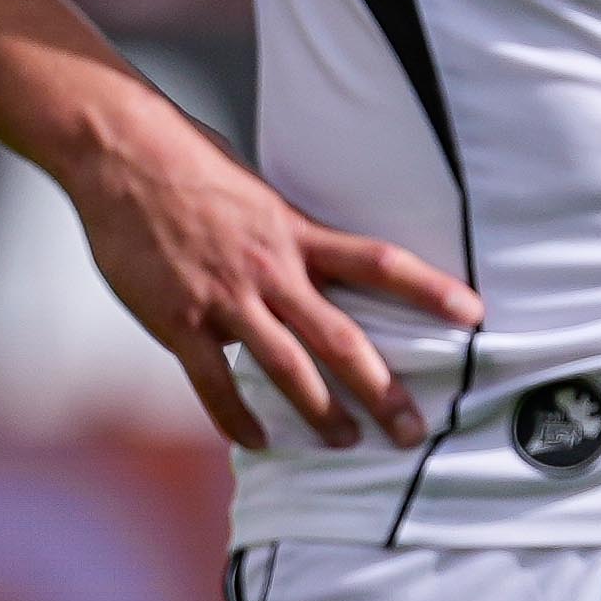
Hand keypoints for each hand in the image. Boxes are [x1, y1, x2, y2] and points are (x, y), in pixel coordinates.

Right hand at [58, 104, 477, 451]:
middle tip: (414, 430)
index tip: (476, 314)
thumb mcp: (264, 196)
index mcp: (299, 234)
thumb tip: (318, 267)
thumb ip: (293, 238)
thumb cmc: (195, 169)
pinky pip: (214, 382)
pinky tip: (258, 440)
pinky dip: (237, 416)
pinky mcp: (177, 320)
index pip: (381, 262)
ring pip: (286, 368)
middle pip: (341, 338)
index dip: (431, 288)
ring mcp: (225, 297)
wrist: (124, 157)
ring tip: (348, 442)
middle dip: (382, 390)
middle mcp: (272, 269)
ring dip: (321, 413)